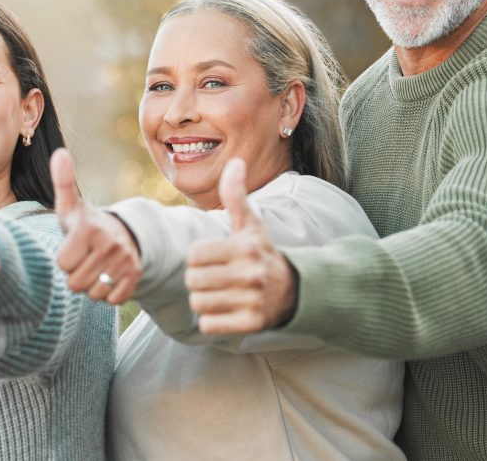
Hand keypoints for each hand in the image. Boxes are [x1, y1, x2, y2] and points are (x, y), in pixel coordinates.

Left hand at [52, 148, 140, 304]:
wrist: (122, 233)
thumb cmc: (86, 223)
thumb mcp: (70, 206)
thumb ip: (61, 182)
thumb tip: (59, 152)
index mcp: (89, 228)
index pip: (63, 264)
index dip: (65, 259)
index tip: (74, 246)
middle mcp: (109, 244)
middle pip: (75, 282)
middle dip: (76, 273)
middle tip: (85, 257)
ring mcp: (125, 260)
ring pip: (93, 293)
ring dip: (92, 284)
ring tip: (96, 265)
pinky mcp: (136, 276)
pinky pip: (112, 300)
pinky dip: (108, 293)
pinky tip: (109, 275)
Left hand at [185, 158, 298, 333]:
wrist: (294, 290)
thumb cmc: (262, 252)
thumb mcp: (250, 224)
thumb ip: (235, 195)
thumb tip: (235, 161)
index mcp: (244, 247)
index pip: (194, 255)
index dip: (199, 258)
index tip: (214, 259)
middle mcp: (250, 273)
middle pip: (193, 280)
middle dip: (199, 280)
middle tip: (217, 278)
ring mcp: (252, 300)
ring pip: (198, 303)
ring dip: (204, 301)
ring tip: (222, 294)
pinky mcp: (251, 324)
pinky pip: (208, 325)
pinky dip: (212, 321)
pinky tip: (227, 311)